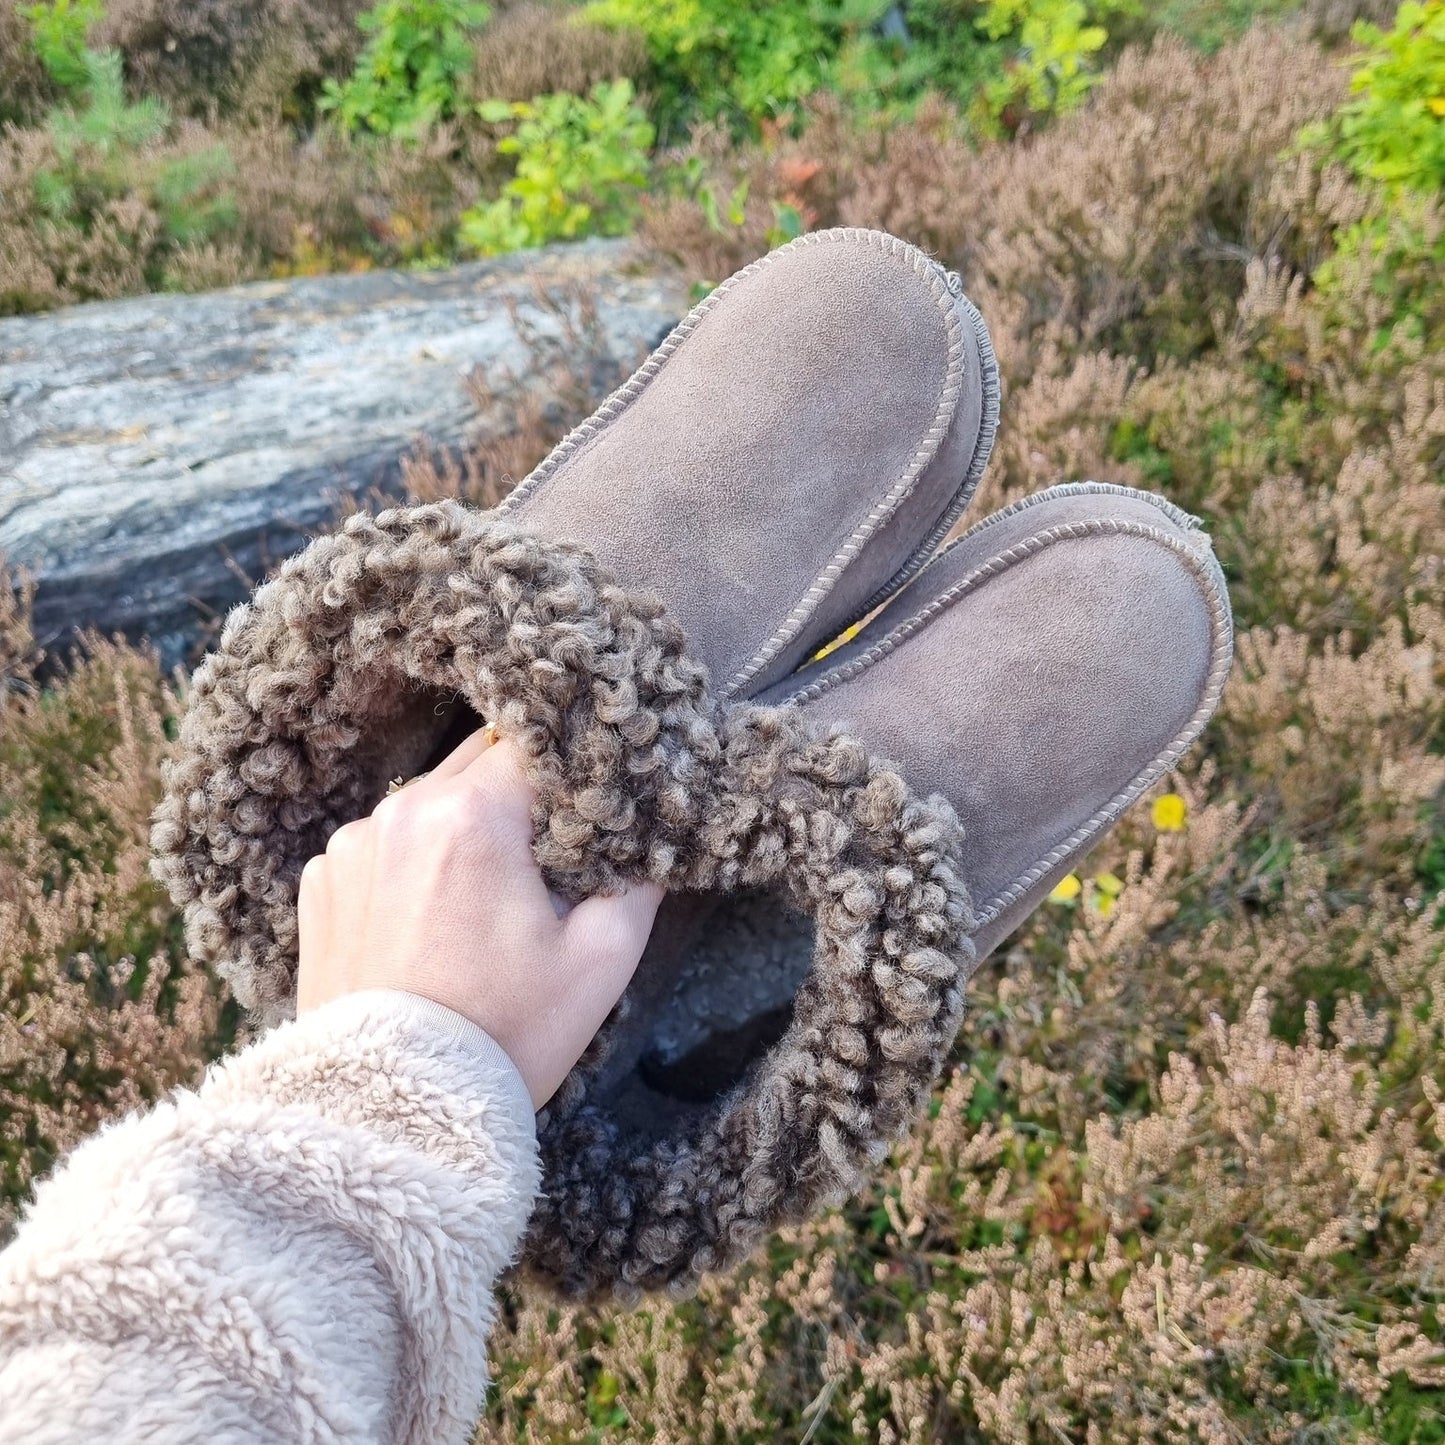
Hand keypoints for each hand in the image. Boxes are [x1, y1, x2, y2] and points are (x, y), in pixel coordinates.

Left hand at [296, 728, 662, 1107]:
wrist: (393, 1111)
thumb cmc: (505, 1034)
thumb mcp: (602, 959)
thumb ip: (636, 878)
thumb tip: (645, 837)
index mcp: (470, 818)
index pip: (534, 748)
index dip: (571, 774)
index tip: (588, 813)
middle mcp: (401, 814)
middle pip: (479, 764)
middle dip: (518, 800)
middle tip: (545, 860)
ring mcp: (351, 847)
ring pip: (431, 802)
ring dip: (466, 829)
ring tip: (487, 899)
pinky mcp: (322, 884)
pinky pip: (386, 843)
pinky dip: (417, 863)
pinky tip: (435, 921)